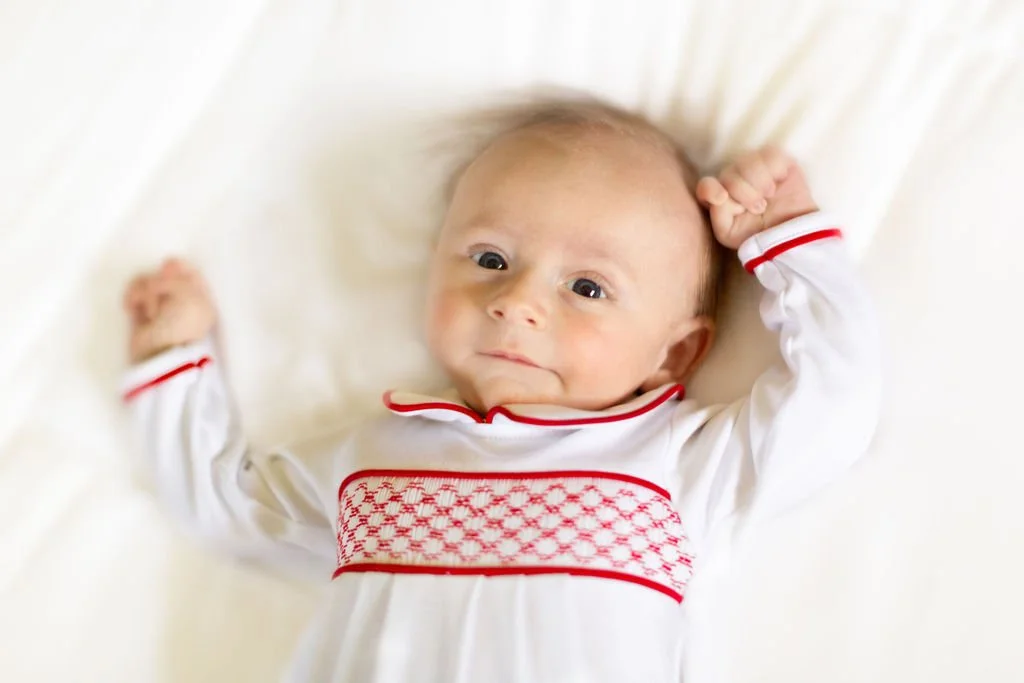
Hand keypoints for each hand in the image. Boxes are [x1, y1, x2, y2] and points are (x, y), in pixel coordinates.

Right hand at [123, 258, 216, 362]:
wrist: (158, 355)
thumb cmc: (179, 325)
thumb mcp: (188, 297)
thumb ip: (178, 277)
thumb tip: (169, 262)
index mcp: (201, 298)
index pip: (191, 273)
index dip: (179, 268)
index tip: (170, 270)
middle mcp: (182, 300)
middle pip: (165, 274)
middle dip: (159, 284)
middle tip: (161, 302)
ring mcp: (160, 306)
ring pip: (147, 280)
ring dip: (145, 293)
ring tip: (149, 312)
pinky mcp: (140, 312)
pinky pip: (133, 292)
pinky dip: (132, 298)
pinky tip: (132, 308)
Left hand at [696, 146, 818, 248]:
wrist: (790, 234)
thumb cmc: (757, 235)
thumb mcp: (729, 233)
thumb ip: (717, 214)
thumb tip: (721, 193)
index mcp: (721, 197)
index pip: (706, 185)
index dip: (710, 188)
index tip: (722, 198)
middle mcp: (735, 179)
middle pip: (728, 173)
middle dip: (744, 193)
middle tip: (759, 208)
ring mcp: (754, 168)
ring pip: (748, 162)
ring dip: (759, 183)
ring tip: (768, 198)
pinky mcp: (776, 160)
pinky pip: (769, 154)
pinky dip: (774, 170)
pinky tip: (779, 182)